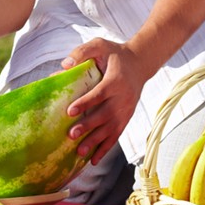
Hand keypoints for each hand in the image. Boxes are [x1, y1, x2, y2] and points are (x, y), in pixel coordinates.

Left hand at [63, 38, 151, 165]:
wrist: (140, 63)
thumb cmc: (115, 54)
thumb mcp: (100, 45)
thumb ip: (82, 52)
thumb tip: (64, 65)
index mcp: (116, 80)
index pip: (100, 94)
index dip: (85, 103)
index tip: (70, 111)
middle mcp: (123, 98)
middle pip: (105, 115)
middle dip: (88, 126)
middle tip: (71, 134)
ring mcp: (126, 110)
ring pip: (111, 129)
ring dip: (95, 142)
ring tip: (79, 151)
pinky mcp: (126, 118)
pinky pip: (116, 135)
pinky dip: (105, 149)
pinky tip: (93, 160)